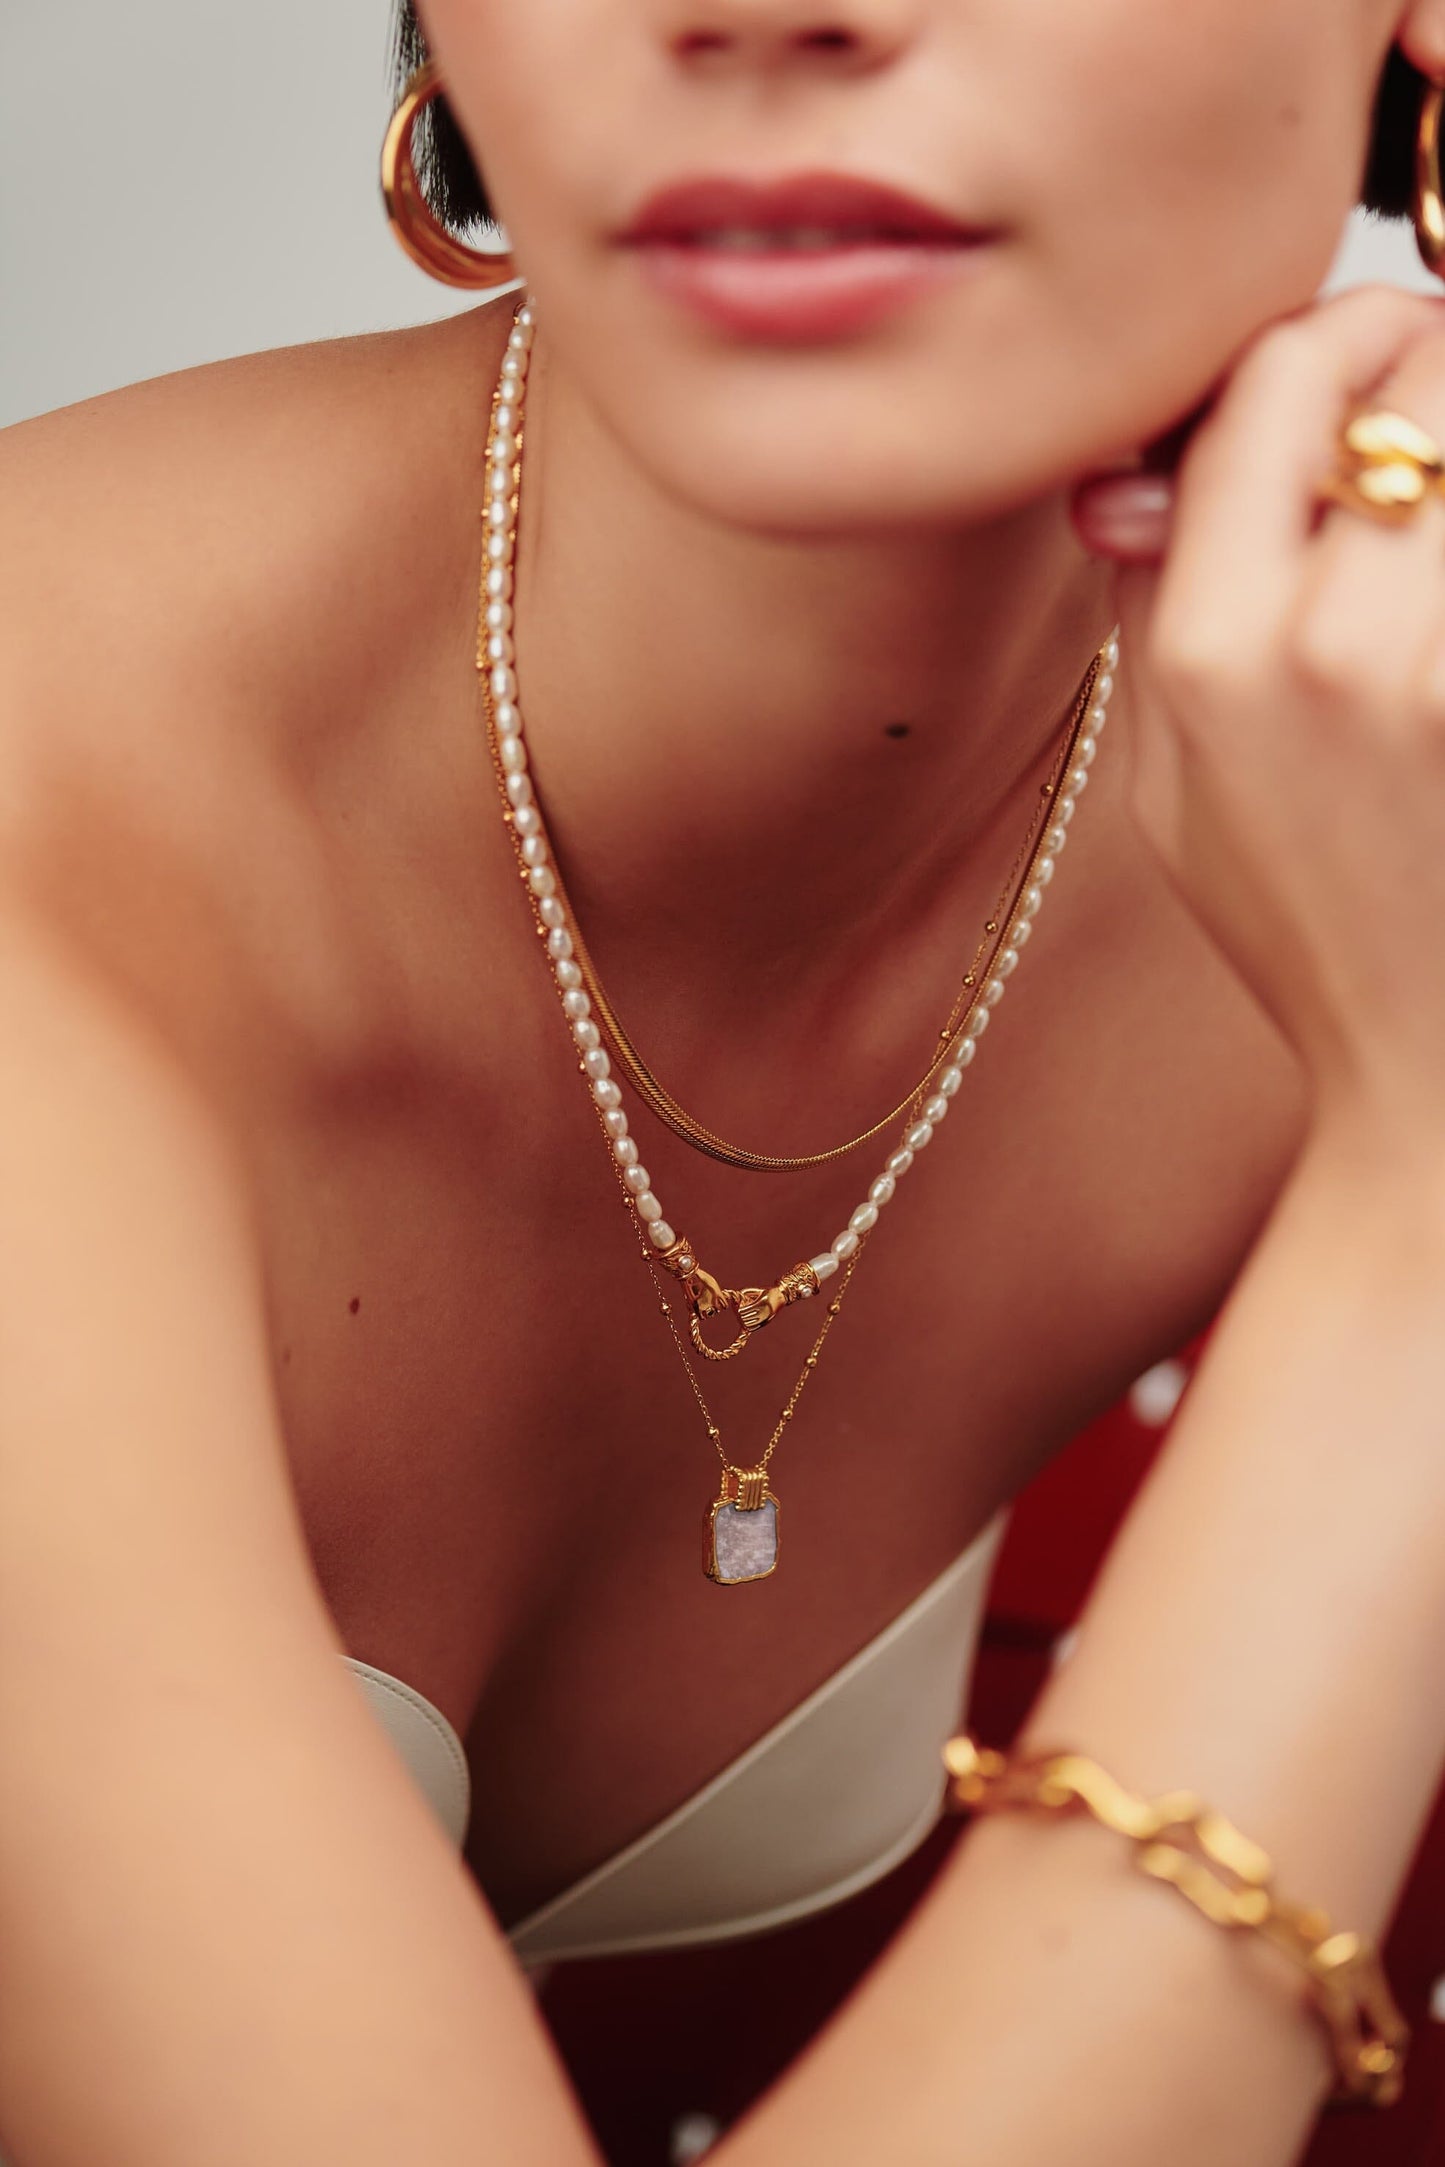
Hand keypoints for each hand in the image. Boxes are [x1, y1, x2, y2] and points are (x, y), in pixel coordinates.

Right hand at [1071, 285, 1444, 1148]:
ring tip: (1440, 493)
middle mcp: (1340, 646)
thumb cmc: (1294, 920)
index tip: (1333, 357)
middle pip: (1416, 373)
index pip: (1270, 387)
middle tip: (1416, 396)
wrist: (1430, 1056)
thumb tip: (1135, 469)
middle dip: (1421, 354)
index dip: (1312, 337)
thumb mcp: (1163, 780)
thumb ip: (1149, 601)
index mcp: (1214, 656)